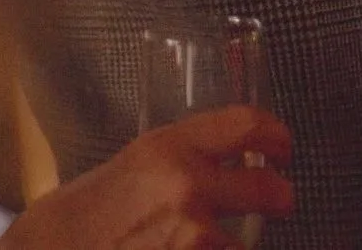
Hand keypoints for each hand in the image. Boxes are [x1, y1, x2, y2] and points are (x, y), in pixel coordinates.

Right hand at [2, 107, 293, 249]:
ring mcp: (192, 235)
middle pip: (268, 190)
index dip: (275, 134)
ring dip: (224, 247)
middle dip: (279, 198)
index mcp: (169, 148)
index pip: (245, 124)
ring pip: (239, 244)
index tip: (282, 147)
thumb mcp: (132, 167)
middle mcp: (186, 187)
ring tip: (190, 243)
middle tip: (279, 201)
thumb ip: (177, 162)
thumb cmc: (78, 217)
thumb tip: (220, 165)